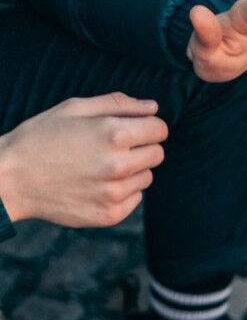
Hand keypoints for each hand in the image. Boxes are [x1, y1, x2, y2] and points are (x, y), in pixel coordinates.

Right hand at [0, 94, 167, 226]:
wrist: (12, 179)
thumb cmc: (41, 138)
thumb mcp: (74, 109)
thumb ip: (118, 104)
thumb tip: (154, 107)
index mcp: (113, 134)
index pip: (160, 129)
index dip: (149, 126)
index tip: (135, 129)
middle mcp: (119, 165)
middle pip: (157, 154)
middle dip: (141, 147)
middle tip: (111, 147)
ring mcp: (116, 193)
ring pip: (147, 177)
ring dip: (131, 170)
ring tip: (98, 166)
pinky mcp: (112, 214)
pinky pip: (135, 198)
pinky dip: (122, 191)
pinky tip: (95, 184)